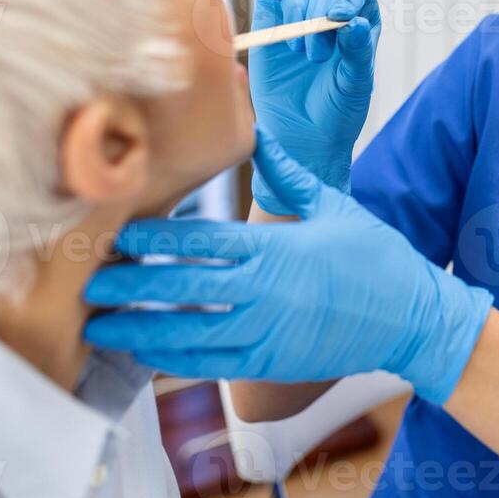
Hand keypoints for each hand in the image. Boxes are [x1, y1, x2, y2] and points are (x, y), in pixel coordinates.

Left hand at [83, 129, 492, 403]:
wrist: (412, 316)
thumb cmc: (375, 257)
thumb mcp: (334, 204)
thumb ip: (287, 173)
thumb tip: (258, 131)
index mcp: (275, 249)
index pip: (200, 241)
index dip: (154, 239)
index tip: (118, 235)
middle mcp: (264, 292)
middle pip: (180, 288)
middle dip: (129, 287)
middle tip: (86, 284)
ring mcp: (265, 332)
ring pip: (187, 334)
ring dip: (138, 332)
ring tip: (99, 329)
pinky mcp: (271, 363)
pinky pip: (210, 365)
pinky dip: (174, 361)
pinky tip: (145, 357)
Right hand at [249, 0, 379, 196]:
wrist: (301, 137)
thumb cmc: (336, 112)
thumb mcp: (355, 86)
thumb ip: (357, 54)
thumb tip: (356, 22)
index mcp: (360, 20)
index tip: (338, 16)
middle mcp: (331, 10)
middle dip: (319, 15)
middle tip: (315, 57)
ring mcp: (299, 12)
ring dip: (297, 6)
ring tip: (297, 49)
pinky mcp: (269, 17)